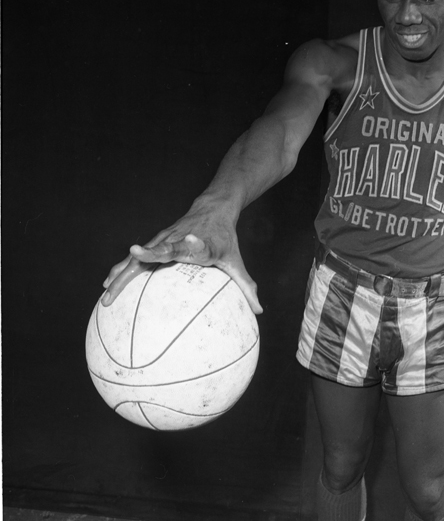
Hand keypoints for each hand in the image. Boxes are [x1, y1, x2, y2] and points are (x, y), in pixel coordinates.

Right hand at [101, 204, 262, 314]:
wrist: (212, 210)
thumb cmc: (224, 240)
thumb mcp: (236, 261)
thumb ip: (246, 285)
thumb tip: (259, 310)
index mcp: (203, 244)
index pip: (198, 244)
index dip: (194, 243)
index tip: (191, 239)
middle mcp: (181, 239)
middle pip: (163, 248)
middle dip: (148, 254)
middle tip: (133, 257)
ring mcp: (165, 238)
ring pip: (142, 255)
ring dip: (124, 270)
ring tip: (107, 291)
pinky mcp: (156, 241)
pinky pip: (136, 259)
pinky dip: (122, 269)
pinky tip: (108, 285)